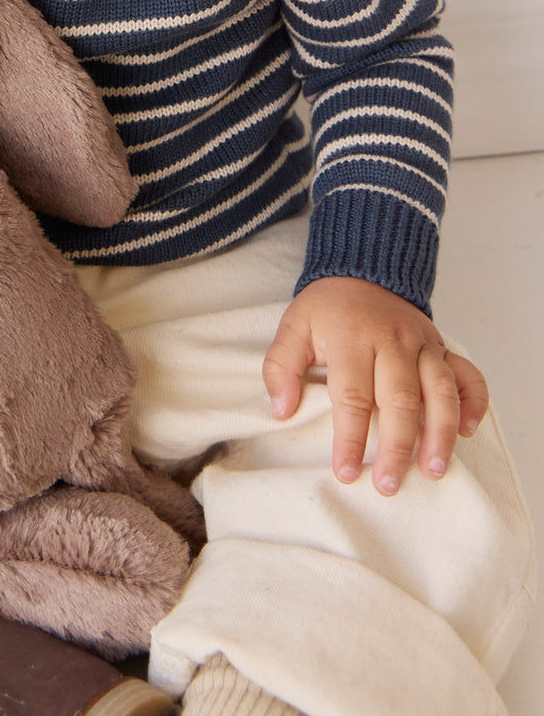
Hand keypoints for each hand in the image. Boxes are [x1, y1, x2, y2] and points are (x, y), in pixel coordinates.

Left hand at [262, 276, 488, 493]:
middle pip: (399, 400)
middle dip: (396, 447)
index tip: (346, 472)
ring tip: (433, 470)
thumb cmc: (327, 309)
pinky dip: (474, 402)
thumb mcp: (293, 328)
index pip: (352, 396)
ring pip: (439, 391)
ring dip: (439, 433)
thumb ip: (281, 367)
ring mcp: (422, 344)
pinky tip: (467, 430)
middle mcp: (392, 342)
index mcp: (352, 339)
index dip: (350, 438)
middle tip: (388, 484)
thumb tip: (281, 410)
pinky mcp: (442, 347)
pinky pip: (468, 374)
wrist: (362, 270)